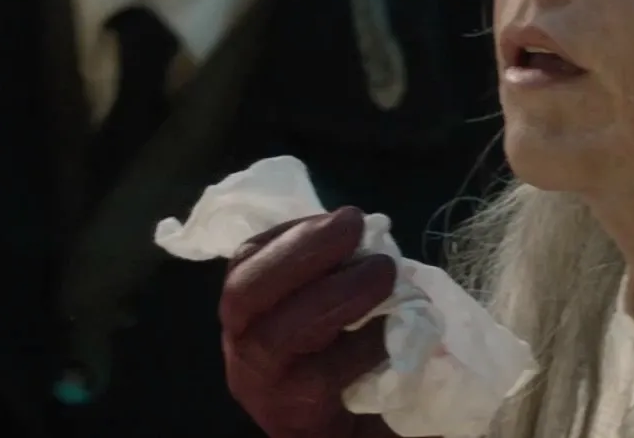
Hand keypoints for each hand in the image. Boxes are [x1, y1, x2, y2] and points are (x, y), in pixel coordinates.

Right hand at [220, 207, 400, 437]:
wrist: (348, 430)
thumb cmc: (342, 359)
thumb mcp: (330, 306)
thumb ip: (334, 272)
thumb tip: (367, 231)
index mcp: (247, 309)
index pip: (247, 260)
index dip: (295, 232)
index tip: (346, 217)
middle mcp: (241, 344)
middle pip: (245, 292)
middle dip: (302, 251)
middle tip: (356, 227)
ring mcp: (263, 384)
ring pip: (281, 334)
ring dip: (339, 294)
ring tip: (385, 273)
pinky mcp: (296, 416)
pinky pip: (326, 375)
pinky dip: (365, 346)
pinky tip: (393, 333)